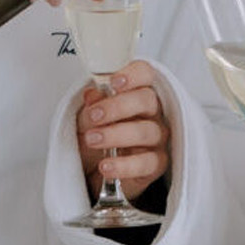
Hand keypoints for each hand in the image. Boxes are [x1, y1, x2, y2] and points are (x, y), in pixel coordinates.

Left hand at [76, 65, 167, 199]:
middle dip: (118, 106)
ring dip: (116, 135)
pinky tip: (105, 166)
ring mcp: (157, 139)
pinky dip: (124, 165)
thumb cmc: (97, 135)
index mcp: (136, 93)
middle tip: (94, 116)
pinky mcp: (156, 164)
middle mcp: (152, 113)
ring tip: (92, 139)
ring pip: (146, 131)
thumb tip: (93, 95)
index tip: (114, 82)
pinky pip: (146, 163)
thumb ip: (92, 106)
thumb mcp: (88, 119)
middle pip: (147, 100)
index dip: (133, 75)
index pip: (145, 74)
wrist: (94, 170)